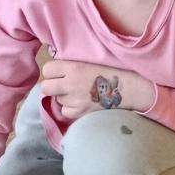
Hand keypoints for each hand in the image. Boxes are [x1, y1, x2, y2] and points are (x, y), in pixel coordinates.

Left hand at [38, 56, 152, 122]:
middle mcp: (71, 83)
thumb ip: (71, 66)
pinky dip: (71, 109)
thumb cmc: (110, 72)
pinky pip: (65, 111)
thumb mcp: (88, 62)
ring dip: (64, 97)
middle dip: (52, 86)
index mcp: (73, 67)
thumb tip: (54, 71)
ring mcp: (75, 100)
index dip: (51, 72)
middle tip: (62, 86)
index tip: (59, 73)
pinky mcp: (80, 112)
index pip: (47, 69)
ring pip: (57, 100)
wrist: (128, 88)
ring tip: (79, 93)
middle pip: (46, 87)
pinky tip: (81, 103)